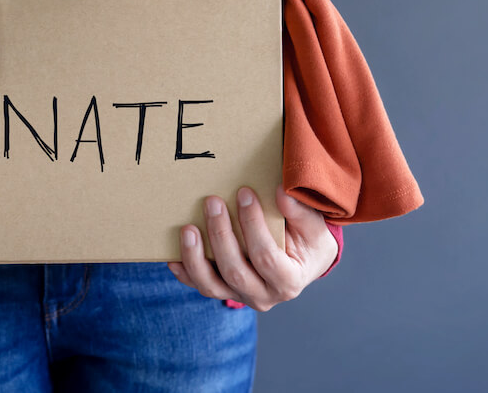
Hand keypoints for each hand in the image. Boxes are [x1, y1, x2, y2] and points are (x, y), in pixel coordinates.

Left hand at [168, 184, 337, 311]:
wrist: (304, 262)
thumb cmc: (310, 241)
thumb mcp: (314, 226)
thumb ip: (300, 212)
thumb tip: (281, 192)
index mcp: (288, 281)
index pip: (267, 257)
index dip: (253, 225)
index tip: (244, 193)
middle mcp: (264, 296)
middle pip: (235, 271)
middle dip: (220, 235)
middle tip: (212, 201)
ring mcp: (241, 296)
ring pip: (211, 285)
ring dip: (195, 257)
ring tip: (187, 229)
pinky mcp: (224, 291)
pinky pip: (200, 285)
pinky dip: (185, 272)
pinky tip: (172, 256)